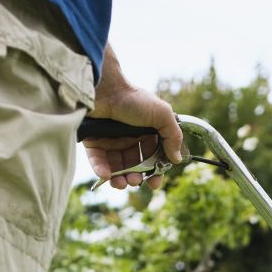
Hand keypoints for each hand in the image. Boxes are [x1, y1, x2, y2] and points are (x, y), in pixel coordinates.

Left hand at [84, 48, 183, 189]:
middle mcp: (130, 139)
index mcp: (147, 133)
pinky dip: (102, 170)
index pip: (153, 157)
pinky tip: (107, 175)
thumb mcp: (162, 114)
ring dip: (120, 178)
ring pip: (117, 167)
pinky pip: (98, 161)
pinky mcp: (94, 142)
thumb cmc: (133, 98)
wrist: (105, 88)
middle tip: (135, 181)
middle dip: (136, 177)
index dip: (155, 172)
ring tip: (122, 183)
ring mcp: (111, 141)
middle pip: (135, 166)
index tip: (154, 183)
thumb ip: (173, 136)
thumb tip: (177, 159)